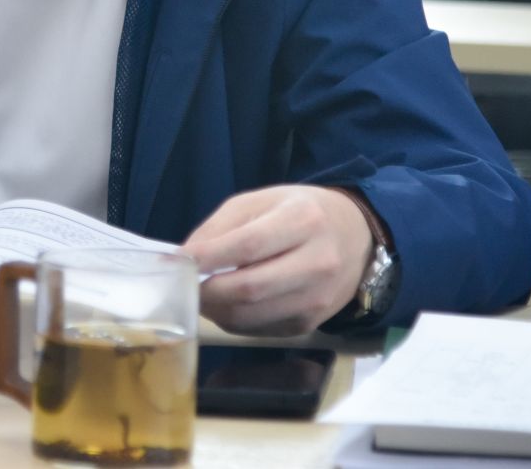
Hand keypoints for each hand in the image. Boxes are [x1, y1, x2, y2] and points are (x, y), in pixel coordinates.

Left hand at [181, 184, 373, 335]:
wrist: (355, 237)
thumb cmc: (298, 212)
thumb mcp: (260, 201)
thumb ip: (220, 227)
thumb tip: (185, 258)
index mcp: (303, 221)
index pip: (248, 246)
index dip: (207, 258)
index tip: (176, 262)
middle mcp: (317, 263)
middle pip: (248, 289)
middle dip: (206, 291)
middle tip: (183, 285)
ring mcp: (316, 299)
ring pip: (251, 316)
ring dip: (215, 310)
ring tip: (202, 294)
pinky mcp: (311, 324)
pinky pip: (260, 330)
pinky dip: (234, 320)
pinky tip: (227, 304)